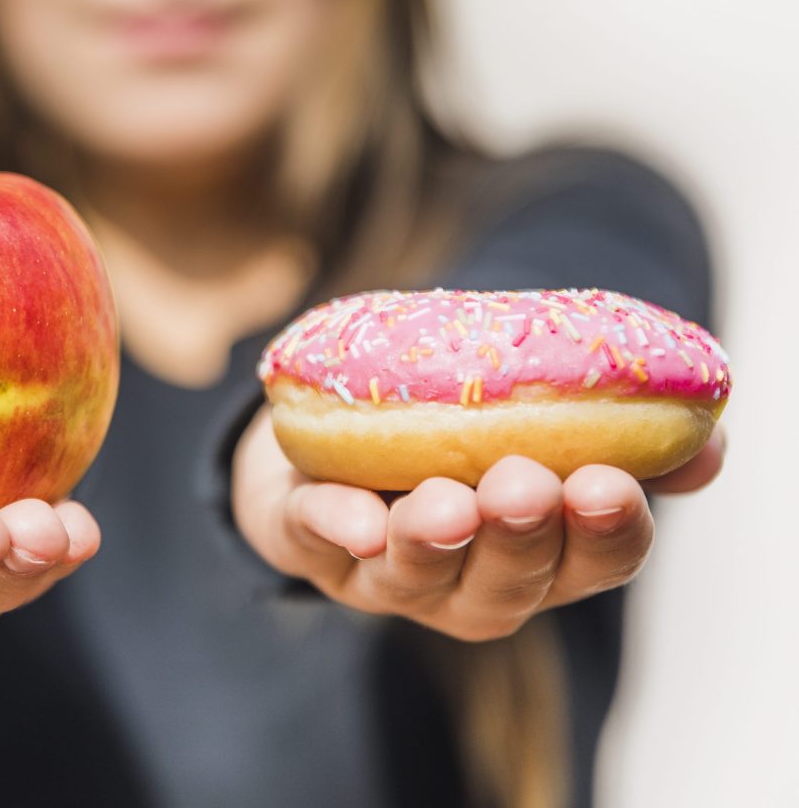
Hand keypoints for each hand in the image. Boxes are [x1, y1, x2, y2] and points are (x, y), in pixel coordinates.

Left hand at [233, 406, 724, 640]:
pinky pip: (313, 540)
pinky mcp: (305, 539)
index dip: (604, 535)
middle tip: (524, 487)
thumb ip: (617, 437)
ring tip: (446, 503)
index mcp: (536, 559)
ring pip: (411, 575)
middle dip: (517, 540)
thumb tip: (707, 443)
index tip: (612, 488)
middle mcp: (464, 583)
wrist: (334, 430)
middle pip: (502, 583)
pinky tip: (354, 521)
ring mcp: (382, 574)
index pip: (590, 563)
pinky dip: (332, 528)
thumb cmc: (457, 435)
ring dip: (431, 543)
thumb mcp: (539, 428)